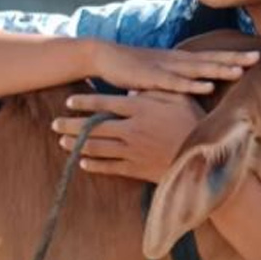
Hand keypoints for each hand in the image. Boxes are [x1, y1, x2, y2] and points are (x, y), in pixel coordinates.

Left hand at [52, 91, 207, 183]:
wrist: (206, 159)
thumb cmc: (195, 123)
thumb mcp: (178, 99)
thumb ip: (153, 92)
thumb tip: (132, 90)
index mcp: (140, 109)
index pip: (105, 104)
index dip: (85, 102)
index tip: (69, 101)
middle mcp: (131, 129)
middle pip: (93, 127)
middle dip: (71, 125)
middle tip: (54, 124)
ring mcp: (132, 151)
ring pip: (97, 147)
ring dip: (78, 145)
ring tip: (62, 142)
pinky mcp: (136, 169)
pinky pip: (109, 167)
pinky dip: (94, 165)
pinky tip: (83, 163)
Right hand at [88, 42, 256, 94]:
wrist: (104, 57)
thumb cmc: (133, 69)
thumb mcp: (159, 74)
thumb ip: (177, 80)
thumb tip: (194, 89)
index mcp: (180, 60)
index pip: (212, 56)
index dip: (234, 55)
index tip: (257, 54)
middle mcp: (177, 60)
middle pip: (211, 58)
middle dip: (235, 57)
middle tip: (259, 57)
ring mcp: (165, 68)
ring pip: (197, 69)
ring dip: (218, 69)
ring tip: (240, 70)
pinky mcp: (152, 78)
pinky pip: (175, 82)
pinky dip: (192, 84)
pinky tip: (206, 86)